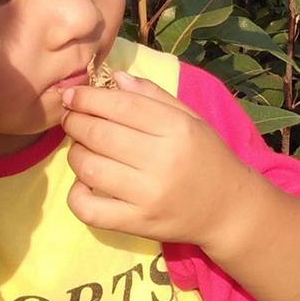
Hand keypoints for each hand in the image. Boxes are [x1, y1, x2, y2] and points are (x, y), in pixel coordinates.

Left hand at [61, 69, 256, 248]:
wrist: (228, 208)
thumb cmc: (206, 156)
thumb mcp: (190, 118)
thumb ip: (153, 95)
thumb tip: (113, 77)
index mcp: (177, 129)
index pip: (120, 106)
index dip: (88, 98)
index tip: (73, 95)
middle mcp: (163, 161)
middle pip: (99, 135)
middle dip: (75, 122)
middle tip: (71, 119)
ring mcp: (148, 195)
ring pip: (89, 169)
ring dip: (75, 153)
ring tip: (82, 148)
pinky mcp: (137, 223)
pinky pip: (89, 209)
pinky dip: (76, 194)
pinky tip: (85, 183)